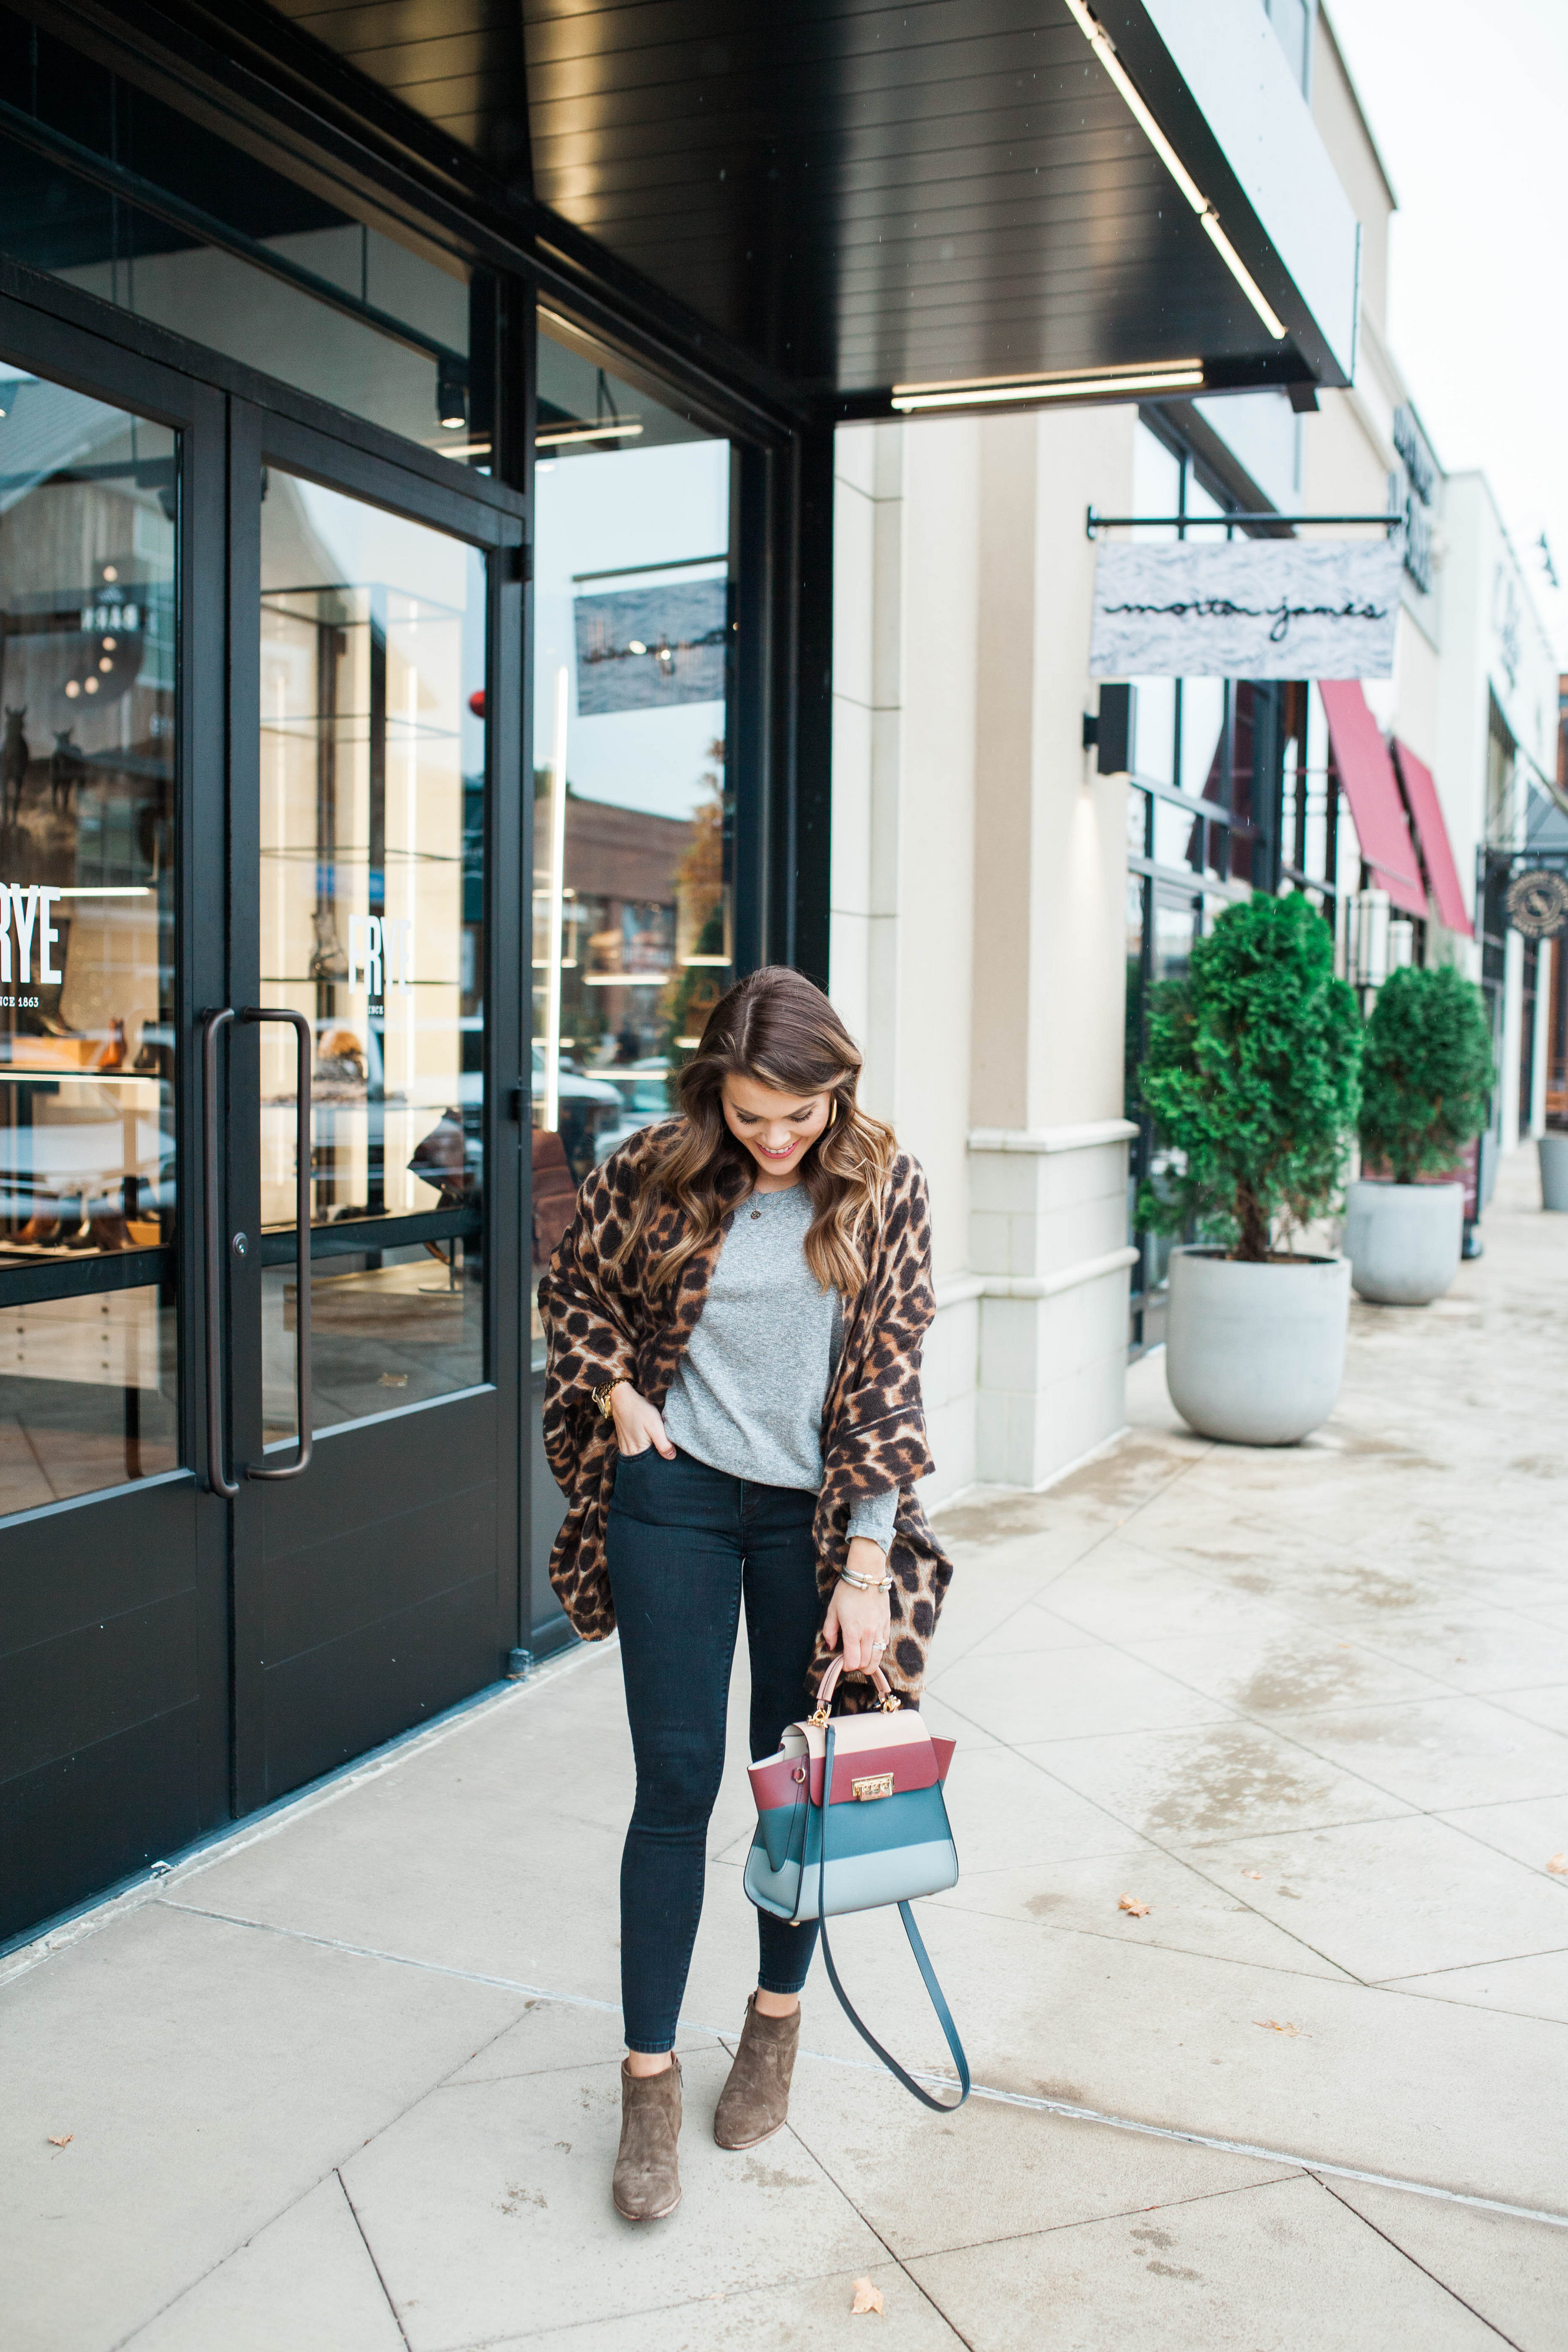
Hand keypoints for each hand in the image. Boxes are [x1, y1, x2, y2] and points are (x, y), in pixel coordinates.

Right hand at [608, 1383, 674, 1458]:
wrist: (622, 1398)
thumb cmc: (640, 1410)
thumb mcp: (654, 1425)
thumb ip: (663, 1443)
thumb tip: (671, 1457)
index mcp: (637, 1451)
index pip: (652, 1465)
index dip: (663, 1461)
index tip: (670, 1454)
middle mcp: (629, 1453)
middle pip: (646, 1462)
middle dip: (657, 1458)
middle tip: (668, 1448)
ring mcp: (625, 1448)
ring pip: (642, 1457)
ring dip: (651, 1453)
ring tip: (658, 1444)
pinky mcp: (624, 1443)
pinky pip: (636, 1451)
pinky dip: (644, 1449)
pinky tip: (650, 1441)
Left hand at [822, 1538, 891, 1674]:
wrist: (867, 1575)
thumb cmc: (847, 1591)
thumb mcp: (832, 1610)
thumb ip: (830, 1631)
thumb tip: (830, 1646)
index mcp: (853, 1631)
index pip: (853, 1662)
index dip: (846, 1666)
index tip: (843, 1661)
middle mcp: (868, 1633)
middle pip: (866, 1663)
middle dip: (858, 1666)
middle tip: (852, 1659)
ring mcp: (879, 1629)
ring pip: (878, 1657)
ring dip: (870, 1662)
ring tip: (862, 1657)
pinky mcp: (887, 1623)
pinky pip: (885, 1644)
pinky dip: (878, 1649)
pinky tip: (871, 1644)